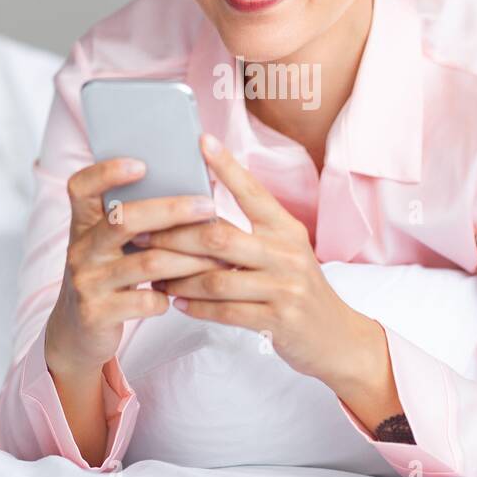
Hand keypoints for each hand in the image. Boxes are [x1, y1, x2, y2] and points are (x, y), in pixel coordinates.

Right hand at [43, 156, 228, 378]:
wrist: (78, 333)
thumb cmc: (109, 277)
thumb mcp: (111, 246)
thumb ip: (137, 222)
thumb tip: (198, 191)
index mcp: (83, 224)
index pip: (81, 187)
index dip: (106, 172)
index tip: (141, 164)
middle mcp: (80, 249)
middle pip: (125, 220)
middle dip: (172, 210)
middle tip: (208, 206)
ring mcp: (86, 282)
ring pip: (146, 262)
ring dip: (189, 259)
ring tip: (218, 257)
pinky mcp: (96, 313)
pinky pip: (144, 301)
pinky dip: (169, 296)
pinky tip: (181, 295)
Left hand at [146, 134, 384, 389]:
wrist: (336, 335)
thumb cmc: (298, 287)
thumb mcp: (286, 250)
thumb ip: (253, 230)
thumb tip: (200, 207)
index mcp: (287, 229)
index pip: (253, 192)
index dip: (227, 166)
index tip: (202, 141)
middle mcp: (287, 253)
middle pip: (219, 237)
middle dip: (174, 237)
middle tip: (140, 234)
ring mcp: (284, 287)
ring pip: (216, 279)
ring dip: (179, 279)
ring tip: (154, 276)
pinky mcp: (278, 320)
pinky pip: (226, 312)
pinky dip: (196, 307)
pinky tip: (177, 302)